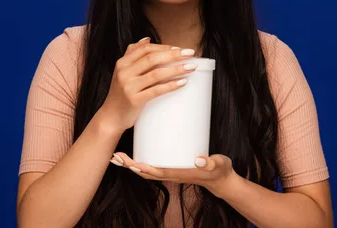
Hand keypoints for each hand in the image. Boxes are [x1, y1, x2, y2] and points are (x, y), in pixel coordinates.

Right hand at [97, 37, 196, 132]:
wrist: (111, 116)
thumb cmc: (120, 93)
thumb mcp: (122, 71)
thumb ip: (132, 54)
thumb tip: (147, 39)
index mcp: (122, 63)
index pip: (145, 49)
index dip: (164, 47)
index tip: (179, 48)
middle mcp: (124, 72)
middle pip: (152, 59)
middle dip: (174, 55)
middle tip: (190, 54)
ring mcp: (129, 86)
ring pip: (156, 74)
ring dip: (176, 69)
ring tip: (191, 67)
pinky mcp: (134, 100)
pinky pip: (156, 90)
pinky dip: (171, 85)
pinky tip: (182, 82)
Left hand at [110, 152, 236, 198]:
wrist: (221, 180)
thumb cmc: (219, 171)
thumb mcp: (219, 165)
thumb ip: (210, 162)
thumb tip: (199, 160)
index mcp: (180, 173)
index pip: (156, 172)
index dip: (141, 167)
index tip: (128, 162)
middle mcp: (172, 174)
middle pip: (146, 172)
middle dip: (130, 166)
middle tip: (115, 156)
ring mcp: (171, 172)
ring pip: (147, 171)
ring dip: (131, 165)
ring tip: (118, 157)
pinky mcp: (172, 168)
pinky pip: (152, 167)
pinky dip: (140, 163)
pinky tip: (135, 155)